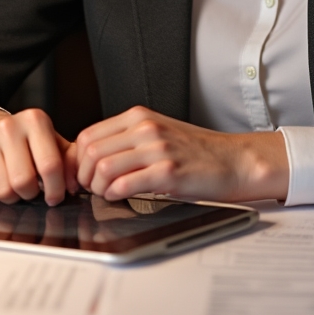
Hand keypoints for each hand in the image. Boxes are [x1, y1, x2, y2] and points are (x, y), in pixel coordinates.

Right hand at [0, 107, 77, 205]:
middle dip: (32, 193)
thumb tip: (76, 183)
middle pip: (24, 181)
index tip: (56, 196)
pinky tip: (0, 181)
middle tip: (34, 189)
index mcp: (35, 120)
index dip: (56, 189)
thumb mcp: (54, 143)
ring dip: (14, 196)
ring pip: (4, 190)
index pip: (50, 165)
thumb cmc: (29, 141)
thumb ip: (72, 160)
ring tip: (17, 185)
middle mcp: (9, 126)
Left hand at [73, 106, 288, 203]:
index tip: (82, 176)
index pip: (88, 135)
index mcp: (139, 117)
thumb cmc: (197, 152)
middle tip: (93, 189)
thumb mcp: (157, 135)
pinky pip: (124, 184)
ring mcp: (157, 148)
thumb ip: (127, 141)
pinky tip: (123, 197)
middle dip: (84, 177)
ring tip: (108, 194)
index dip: (78, 161)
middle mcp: (145, 128)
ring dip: (98, 188)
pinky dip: (115, 195)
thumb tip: (90, 160)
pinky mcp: (168, 171)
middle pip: (90, 152)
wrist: (235, 161)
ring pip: (103, 168)